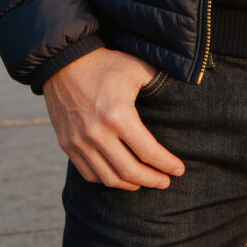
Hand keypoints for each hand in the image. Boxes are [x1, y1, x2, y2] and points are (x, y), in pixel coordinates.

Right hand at [42, 47, 185, 190]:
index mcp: (117, 114)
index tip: (179, 170)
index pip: (148, 151)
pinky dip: (107, 179)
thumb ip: (158, 83)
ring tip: (145, 181)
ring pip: (109, 178)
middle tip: (165, 182)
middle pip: (130, 172)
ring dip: (131, 184)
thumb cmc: (105, 64)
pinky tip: (121, 176)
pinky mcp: (67, 145)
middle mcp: (97, 133)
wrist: (64, 62)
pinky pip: (90, 173)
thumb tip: (183, 92)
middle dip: (152, 180)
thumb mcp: (136, 68)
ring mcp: (79, 142)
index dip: (166, 164)